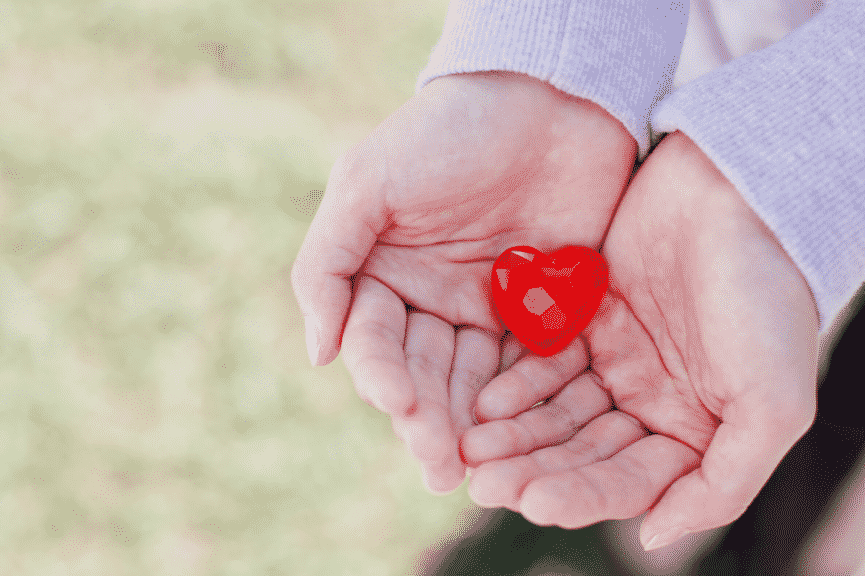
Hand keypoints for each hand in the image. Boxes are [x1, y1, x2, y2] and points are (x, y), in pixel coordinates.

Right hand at [290, 71, 636, 492]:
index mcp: (380, 274)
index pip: (374, 340)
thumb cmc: (445, 134)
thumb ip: (328, 264)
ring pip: (472, 381)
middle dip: (427, 420)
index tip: (399, 405)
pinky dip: (523, 400)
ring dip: (471, 425)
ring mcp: (484, 307)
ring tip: (476, 470)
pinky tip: (524, 434)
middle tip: (440, 469)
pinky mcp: (539, 310)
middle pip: (421, 373)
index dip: (382, 375)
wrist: (546, 97)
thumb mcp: (367, 184)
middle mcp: (427, 299)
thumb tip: (318, 354)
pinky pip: (528, 365)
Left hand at [462, 131, 819, 549]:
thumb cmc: (767, 299)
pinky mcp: (584, 321)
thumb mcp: (773, 403)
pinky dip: (516, 383)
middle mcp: (651, 405)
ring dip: (515, 433)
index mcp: (695, 433)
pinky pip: (542, 362)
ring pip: (555, 412)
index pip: (629, 482)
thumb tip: (655, 538)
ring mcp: (616, 362)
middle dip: (534, 470)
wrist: (738, 195)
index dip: (581, 496)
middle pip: (582, 453)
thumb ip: (723, 483)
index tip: (533, 503)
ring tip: (473, 446)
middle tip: (483, 483)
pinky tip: (486, 401)